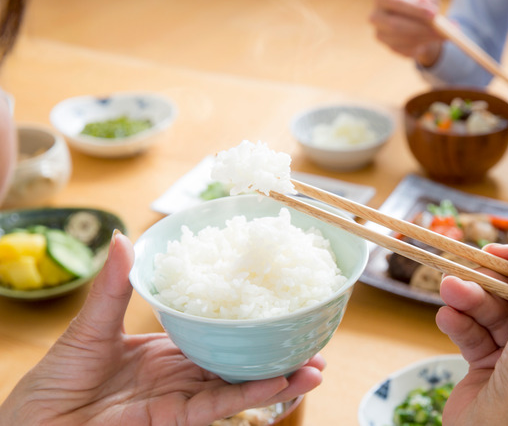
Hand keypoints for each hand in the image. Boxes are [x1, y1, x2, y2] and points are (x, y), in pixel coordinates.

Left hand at [0, 231, 323, 425]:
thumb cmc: (53, 382)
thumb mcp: (90, 326)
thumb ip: (114, 288)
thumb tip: (124, 238)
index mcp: (168, 348)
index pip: (219, 331)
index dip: (250, 321)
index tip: (280, 304)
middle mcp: (181, 373)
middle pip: (240, 359)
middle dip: (278, 351)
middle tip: (317, 340)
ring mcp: (180, 397)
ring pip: (238, 384)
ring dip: (278, 377)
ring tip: (316, 366)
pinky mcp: (173, 420)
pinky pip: (216, 405)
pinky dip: (248, 394)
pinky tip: (278, 382)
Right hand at [370, 0, 442, 65]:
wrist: (419, 18)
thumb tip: (423, 2)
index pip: (394, 2)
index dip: (413, 9)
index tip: (433, 13)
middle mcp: (376, 15)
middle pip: (394, 25)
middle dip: (420, 28)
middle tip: (441, 30)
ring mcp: (380, 33)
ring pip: (402, 40)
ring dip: (425, 38)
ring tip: (443, 34)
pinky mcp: (389, 47)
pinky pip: (406, 50)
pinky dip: (422, 46)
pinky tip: (432, 39)